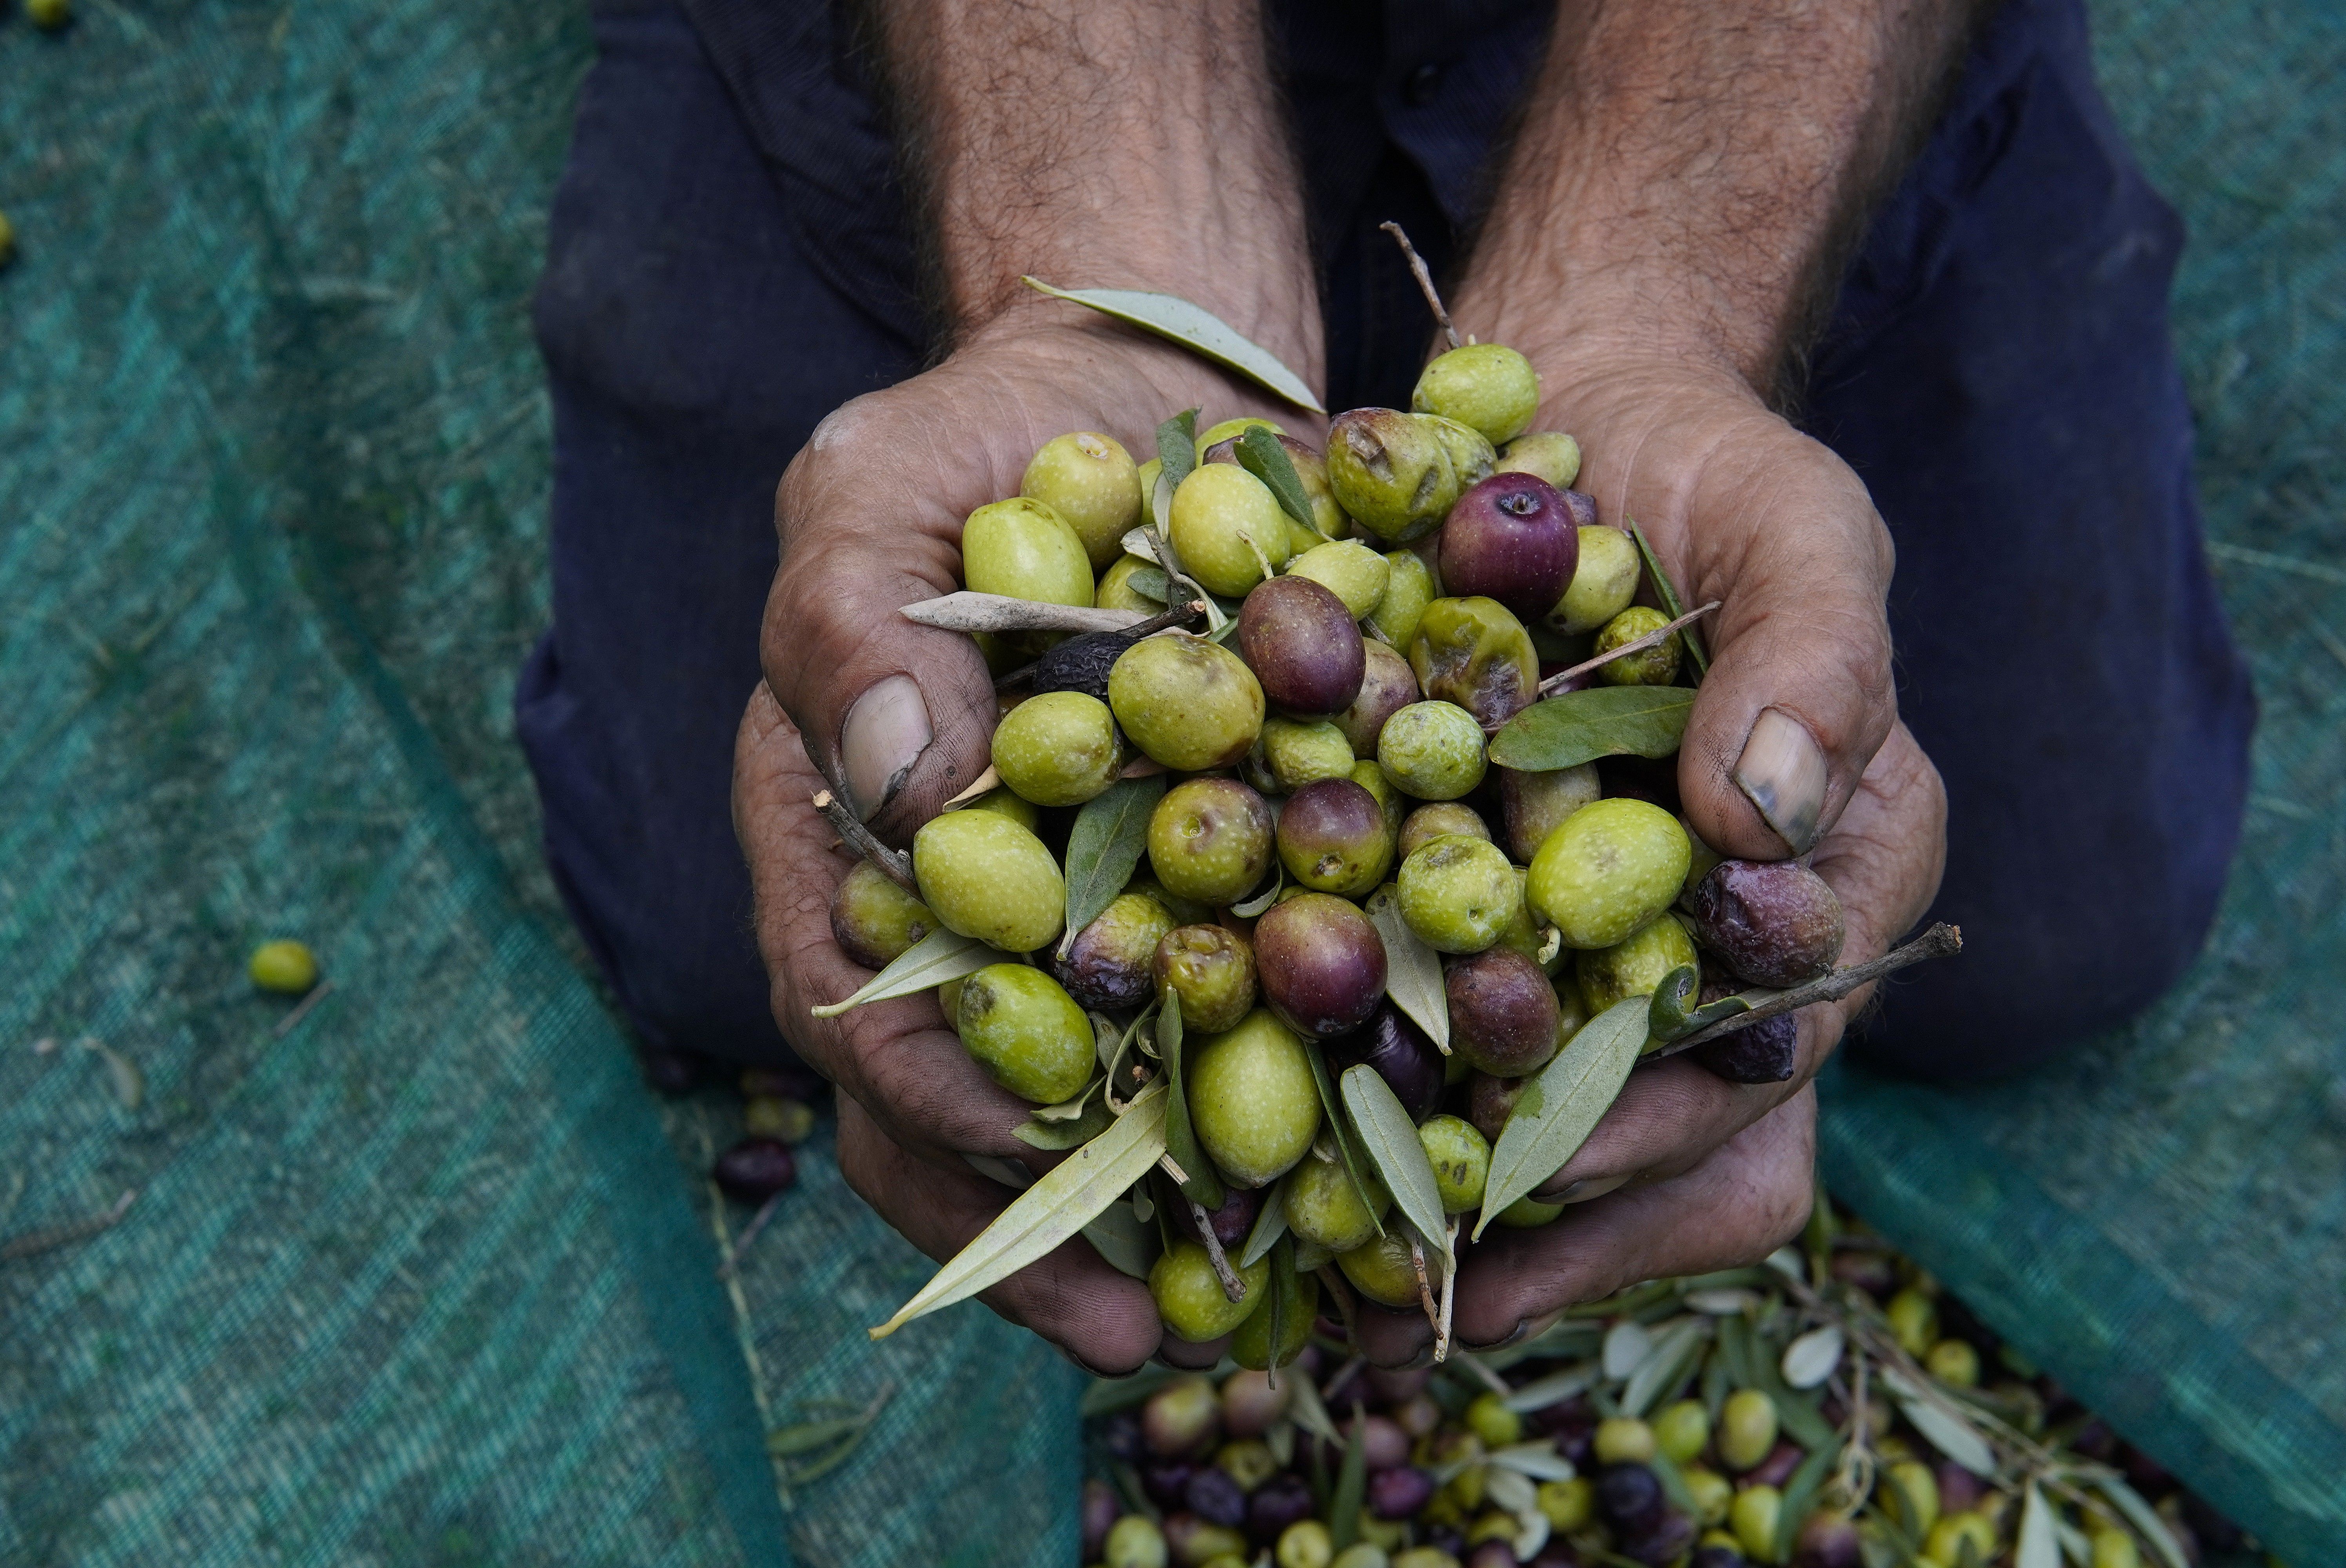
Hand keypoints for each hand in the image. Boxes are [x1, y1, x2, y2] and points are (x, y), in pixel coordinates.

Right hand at [735, 315, 1308, 1373]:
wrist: (1127, 399)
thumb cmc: (976, 444)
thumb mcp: (874, 493)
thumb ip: (852, 623)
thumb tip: (892, 781)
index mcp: (844, 845)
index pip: (856, 1009)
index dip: (928, 1098)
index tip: (1024, 1152)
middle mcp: (949, 913)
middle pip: (965, 1111)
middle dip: (1047, 1233)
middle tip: (1152, 1336)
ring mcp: (1071, 916)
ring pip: (1093, 1107)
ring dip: (1164, 1225)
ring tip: (1256, 1321)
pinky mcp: (1193, 892)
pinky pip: (1223, 1027)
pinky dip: (1276, 1114)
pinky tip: (1351, 1196)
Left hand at [1355, 361, 1947, 1364]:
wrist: (1584, 428)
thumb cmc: (1715, 477)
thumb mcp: (1795, 528)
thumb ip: (1815, 655)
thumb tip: (1769, 818)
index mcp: (1830, 885)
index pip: (1766, 1049)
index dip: (1664, 1120)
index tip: (1542, 1162)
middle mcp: (1722, 949)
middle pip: (1665, 1142)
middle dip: (1551, 1220)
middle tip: (1420, 1279)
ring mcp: (1603, 946)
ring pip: (1555, 1128)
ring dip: (1450, 1207)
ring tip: (1337, 1285)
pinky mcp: (1484, 917)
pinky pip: (1442, 1044)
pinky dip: (1371, 1113)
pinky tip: (1289, 1184)